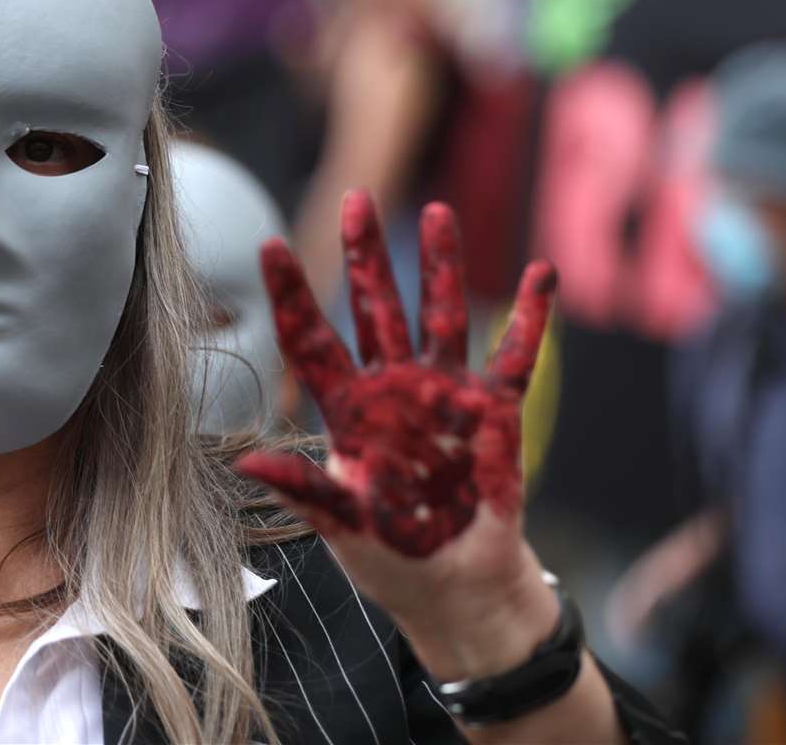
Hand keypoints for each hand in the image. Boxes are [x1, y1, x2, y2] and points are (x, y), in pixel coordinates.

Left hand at [236, 191, 557, 674]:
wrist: (455, 587)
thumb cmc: (390, 557)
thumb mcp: (340, 527)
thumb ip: (304, 489)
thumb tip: (243, 464)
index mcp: (347, 410)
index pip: (311, 341)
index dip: (292, 294)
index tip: (267, 244)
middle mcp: (393, 388)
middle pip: (376, 308)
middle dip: (365, 255)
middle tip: (355, 198)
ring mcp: (444, 393)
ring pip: (441, 315)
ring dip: (441, 266)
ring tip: (437, 211)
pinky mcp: (495, 412)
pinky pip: (516, 356)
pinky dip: (531, 317)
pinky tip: (542, 273)